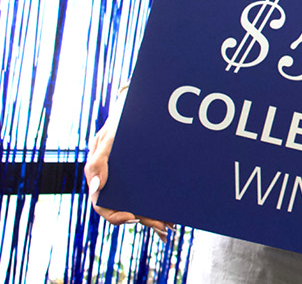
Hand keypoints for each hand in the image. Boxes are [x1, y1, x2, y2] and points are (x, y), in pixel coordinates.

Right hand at [85, 105, 173, 240]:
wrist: (139, 105)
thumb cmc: (120, 120)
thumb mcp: (108, 136)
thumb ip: (98, 160)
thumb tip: (96, 187)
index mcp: (100, 177)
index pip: (103, 205)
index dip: (115, 216)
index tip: (132, 216)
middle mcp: (116, 182)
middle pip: (126, 208)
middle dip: (145, 218)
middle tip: (163, 226)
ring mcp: (132, 179)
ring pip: (141, 203)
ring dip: (155, 215)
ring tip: (172, 224)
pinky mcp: (147, 174)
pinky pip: (153, 191)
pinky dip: (162, 202)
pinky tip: (176, 210)